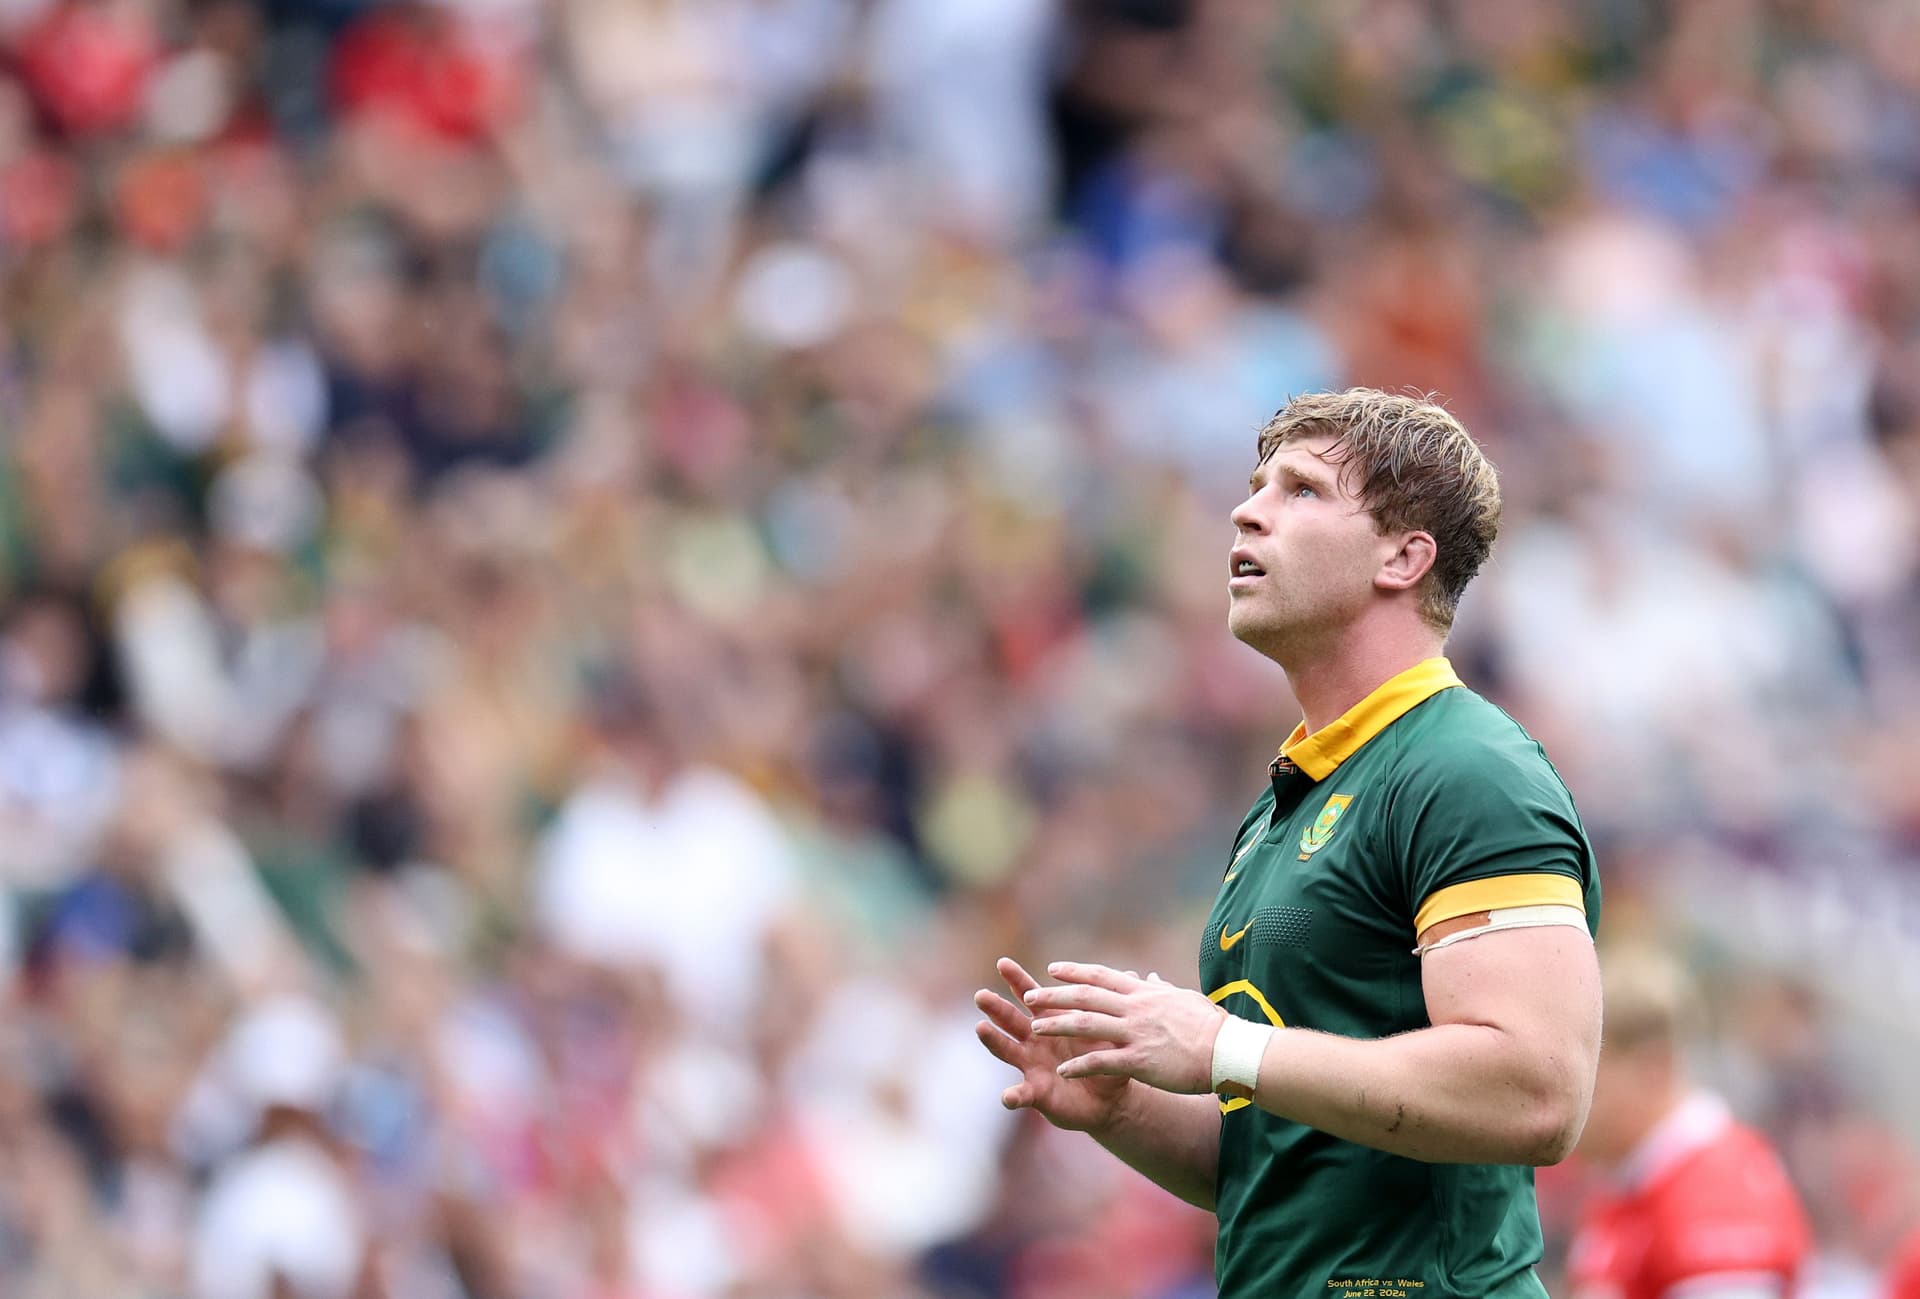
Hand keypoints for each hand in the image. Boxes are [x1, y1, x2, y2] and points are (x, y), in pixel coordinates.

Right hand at [975, 957, 1131, 1131]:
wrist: (1111, 1098)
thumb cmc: (1107, 1058)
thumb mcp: (1111, 1030)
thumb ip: (1113, 1006)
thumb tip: (1132, 975)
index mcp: (1051, 1021)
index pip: (1032, 996)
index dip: (1017, 980)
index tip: (1002, 962)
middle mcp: (1035, 1041)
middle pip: (1011, 1019)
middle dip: (996, 1007)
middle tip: (981, 995)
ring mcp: (1031, 1066)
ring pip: (1007, 1051)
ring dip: (993, 1041)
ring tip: (980, 1029)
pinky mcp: (1036, 1093)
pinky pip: (1021, 1095)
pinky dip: (1013, 1096)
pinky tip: (1006, 1096)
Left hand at [1023, 962, 1226, 1094]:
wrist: (1227, 1050)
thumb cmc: (1211, 1026)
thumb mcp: (1185, 999)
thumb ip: (1162, 989)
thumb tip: (1151, 977)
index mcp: (1144, 993)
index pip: (1102, 976)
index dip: (1075, 972)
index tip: (1053, 969)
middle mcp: (1135, 1008)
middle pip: (1086, 996)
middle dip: (1055, 996)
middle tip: (1030, 996)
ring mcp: (1135, 1033)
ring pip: (1086, 1025)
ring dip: (1058, 1025)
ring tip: (1035, 1028)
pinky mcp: (1139, 1060)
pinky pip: (1101, 1062)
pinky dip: (1079, 1065)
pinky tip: (1062, 1072)